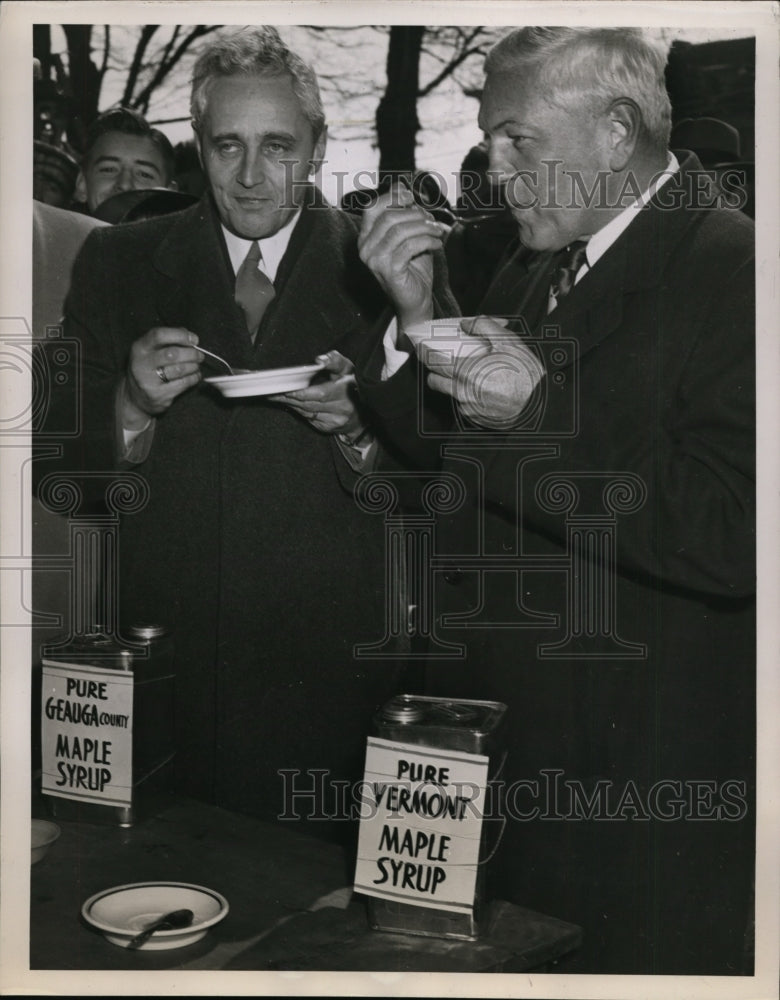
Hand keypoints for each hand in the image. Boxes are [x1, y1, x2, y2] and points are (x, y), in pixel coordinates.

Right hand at [123, 327, 202, 425]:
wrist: (136, 396)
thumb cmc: (149, 368)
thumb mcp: (151, 350)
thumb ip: (168, 340)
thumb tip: (188, 335)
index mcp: (140, 347)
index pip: (159, 335)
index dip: (180, 335)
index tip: (194, 339)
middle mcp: (141, 363)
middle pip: (173, 354)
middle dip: (192, 353)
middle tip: (199, 355)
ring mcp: (149, 381)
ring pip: (180, 369)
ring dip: (194, 366)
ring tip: (196, 365)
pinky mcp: (159, 394)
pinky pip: (183, 383)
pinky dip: (194, 378)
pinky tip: (195, 375)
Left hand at [268, 350, 367, 437]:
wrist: (363, 413)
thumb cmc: (352, 386)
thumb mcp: (347, 369)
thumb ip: (334, 360)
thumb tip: (318, 360)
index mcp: (346, 391)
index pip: (320, 393)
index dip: (301, 393)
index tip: (285, 389)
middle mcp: (341, 408)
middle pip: (309, 403)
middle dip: (289, 397)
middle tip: (271, 391)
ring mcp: (335, 420)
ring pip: (306, 411)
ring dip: (289, 404)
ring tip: (273, 396)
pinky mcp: (328, 427)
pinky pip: (308, 418)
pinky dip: (297, 410)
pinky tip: (287, 403)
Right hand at [358, 184, 447, 328]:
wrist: (416, 300)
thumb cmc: (413, 268)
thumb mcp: (408, 236)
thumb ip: (404, 215)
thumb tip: (402, 188)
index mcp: (366, 237)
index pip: (372, 207)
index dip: (392, 198)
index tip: (412, 198)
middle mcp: (365, 248)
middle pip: (388, 217)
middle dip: (415, 214)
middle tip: (432, 220)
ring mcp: (374, 260)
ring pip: (399, 231)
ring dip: (424, 227)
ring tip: (437, 231)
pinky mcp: (388, 271)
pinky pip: (409, 247)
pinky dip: (427, 241)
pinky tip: (437, 244)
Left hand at [425, 316, 545, 428]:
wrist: (540, 405)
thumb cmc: (527, 375)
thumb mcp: (508, 341)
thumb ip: (484, 326)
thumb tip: (466, 324)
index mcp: (467, 371)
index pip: (432, 361)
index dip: (423, 352)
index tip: (422, 347)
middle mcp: (463, 392)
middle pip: (433, 381)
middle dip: (435, 370)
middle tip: (445, 361)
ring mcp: (467, 408)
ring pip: (447, 393)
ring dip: (451, 383)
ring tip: (470, 375)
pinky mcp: (475, 419)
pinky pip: (462, 405)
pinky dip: (466, 395)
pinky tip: (483, 388)